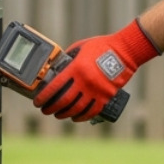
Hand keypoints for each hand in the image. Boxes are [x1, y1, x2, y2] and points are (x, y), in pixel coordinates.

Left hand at [34, 19, 160, 121]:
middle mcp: (85, 82)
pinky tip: (74, 117)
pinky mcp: (106, 97)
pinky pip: (91, 111)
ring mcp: (96, 91)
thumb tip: (58, 67)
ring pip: (76, 109)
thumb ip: (69, 58)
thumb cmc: (102, 46)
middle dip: (51, 108)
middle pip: (64, 101)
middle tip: (45, 110)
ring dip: (64, 114)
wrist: (125, 51)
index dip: (44, 96)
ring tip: (58, 115)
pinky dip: (81, 116)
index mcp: (76, 68)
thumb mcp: (80, 48)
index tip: (37, 102)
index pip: (55, 87)